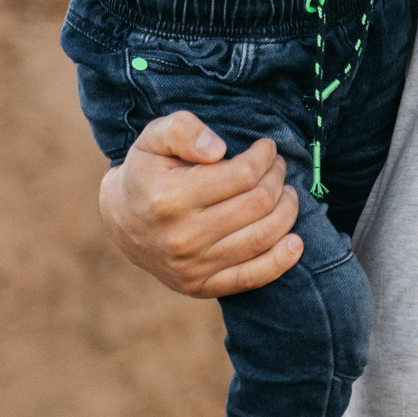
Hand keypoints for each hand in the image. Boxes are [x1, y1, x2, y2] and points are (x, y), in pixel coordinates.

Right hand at [96, 111, 302, 296]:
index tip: (267, 147)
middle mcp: (182, 238)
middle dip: (277, 179)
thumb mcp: (152, 139)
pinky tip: (295, 241)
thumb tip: (218, 150)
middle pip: (258, 205)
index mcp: (170, 199)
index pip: (242, 176)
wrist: (122, 222)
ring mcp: (192, 267)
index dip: (264, 157)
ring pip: (262, 237)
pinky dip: (282, 260)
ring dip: (287, 211)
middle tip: (278, 167)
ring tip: (286, 193)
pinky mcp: (201, 287)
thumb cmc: (146, 173)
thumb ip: (182, 130)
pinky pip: (252, 278)